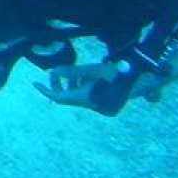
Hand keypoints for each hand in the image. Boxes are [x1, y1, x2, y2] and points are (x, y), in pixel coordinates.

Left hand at [34, 46, 177, 108]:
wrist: (142, 81)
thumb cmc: (117, 72)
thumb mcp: (93, 69)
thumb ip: (72, 71)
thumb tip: (52, 71)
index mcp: (89, 99)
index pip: (60, 98)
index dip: (47, 90)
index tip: (35, 83)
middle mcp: (93, 107)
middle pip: (67, 97)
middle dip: (59, 85)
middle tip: (53, 73)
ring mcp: (99, 108)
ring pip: (76, 97)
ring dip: (71, 85)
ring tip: (75, 73)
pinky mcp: (103, 106)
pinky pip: (85, 97)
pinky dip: (81, 88)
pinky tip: (84, 77)